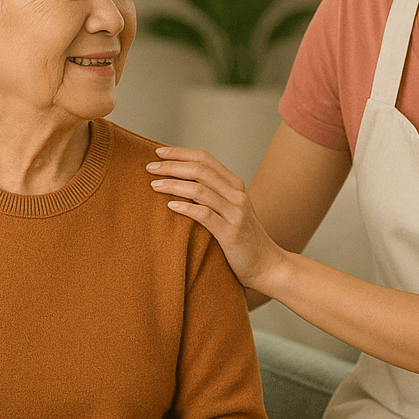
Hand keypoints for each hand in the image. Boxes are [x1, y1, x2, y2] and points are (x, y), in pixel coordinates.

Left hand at [147, 147, 287, 291]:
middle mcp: (237, 195)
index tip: (159, 152)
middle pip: (200, 170)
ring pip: (200, 190)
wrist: (268, 266)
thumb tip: (179, 183)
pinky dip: (186, 208)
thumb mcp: (231, 210)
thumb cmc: (243, 239)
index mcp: (236, 185)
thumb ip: (213, 195)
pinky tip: (170, 205)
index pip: (205, 159)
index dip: (181, 153)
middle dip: (172, 166)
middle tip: (149, 167)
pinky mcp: (231, 234)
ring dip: (174, 185)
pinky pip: (205, 215)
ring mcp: (236, 214)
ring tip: (154, 185)